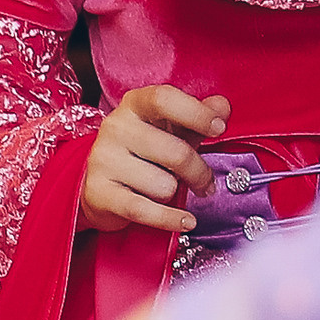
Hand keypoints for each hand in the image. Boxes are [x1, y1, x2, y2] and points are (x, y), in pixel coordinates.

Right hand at [79, 82, 226, 234]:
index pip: (164, 99)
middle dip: (198, 173)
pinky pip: (145, 210)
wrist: (100, 184)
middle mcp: (115, 128)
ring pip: (163, 186)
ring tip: (164, 189)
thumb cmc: (142, 153)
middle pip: (175, 152)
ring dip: (172, 193)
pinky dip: (170, 218)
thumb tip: (221, 106)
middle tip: (204, 182)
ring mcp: (103, 160)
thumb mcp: (170, 129)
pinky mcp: (98, 193)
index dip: (196, 114)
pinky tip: (185, 219)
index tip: (218, 129)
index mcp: (133, 105)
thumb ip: (197, 118)